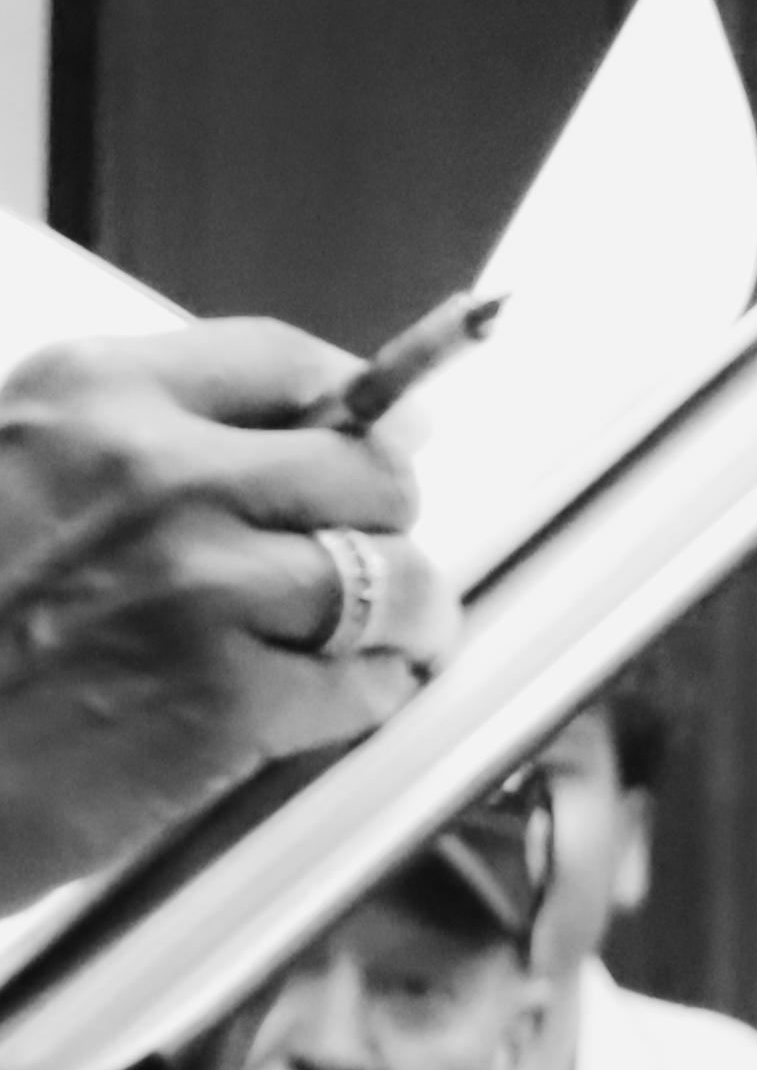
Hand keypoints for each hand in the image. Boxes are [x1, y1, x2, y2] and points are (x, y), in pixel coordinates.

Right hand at [0, 320, 456, 904]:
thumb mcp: (1, 476)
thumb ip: (122, 448)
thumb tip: (285, 433)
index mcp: (92, 399)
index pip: (288, 366)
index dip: (354, 407)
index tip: (380, 436)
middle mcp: (161, 475)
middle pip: (367, 471)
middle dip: (384, 518)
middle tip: (372, 553)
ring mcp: (203, 587)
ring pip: (395, 580)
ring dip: (404, 616)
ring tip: (386, 638)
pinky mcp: (229, 699)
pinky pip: (365, 684)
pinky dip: (367, 698)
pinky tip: (334, 703)